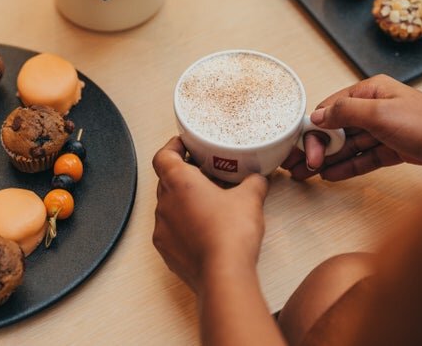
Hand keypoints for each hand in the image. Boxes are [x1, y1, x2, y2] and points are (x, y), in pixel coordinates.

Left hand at [152, 137, 268, 291]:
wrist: (223, 275)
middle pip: (166, 180)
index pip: (163, 155)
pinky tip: (204, 229)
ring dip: (184, 201)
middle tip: (206, 173)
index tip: (185, 145)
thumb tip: (258, 177)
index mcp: (178, 182)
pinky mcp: (166, 251)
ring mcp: (162, 229)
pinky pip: (171, 230)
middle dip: (185, 175)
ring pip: (169, 206)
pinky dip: (184, 225)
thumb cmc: (231, 232)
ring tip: (208, 203)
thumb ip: (254, 181)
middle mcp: (164, 203)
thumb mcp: (250, 198)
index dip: (173, 147)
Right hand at [282, 75, 421, 180]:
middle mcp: (378, 106)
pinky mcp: (396, 149)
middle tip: (301, 166)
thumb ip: (346, 112)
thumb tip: (318, 115)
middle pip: (339, 127)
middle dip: (318, 146)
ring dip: (329, 158)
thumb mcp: (381, 114)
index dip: (313, 128)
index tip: (302, 148)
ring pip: (351, 144)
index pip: (332, 107)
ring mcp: (387, 129)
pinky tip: (332, 175)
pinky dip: (349, 166)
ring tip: (309, 174)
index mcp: (373, 90)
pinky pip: (366, 157)